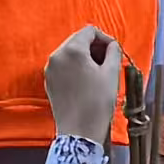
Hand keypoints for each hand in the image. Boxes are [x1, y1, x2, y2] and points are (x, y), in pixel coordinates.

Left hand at [42, 25, 127, 142]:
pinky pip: (63, 66)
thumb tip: (112, 45)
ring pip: (70, 53)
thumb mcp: (112, 73)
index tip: (114, 51)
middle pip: (78, 40)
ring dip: (85, 57)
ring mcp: (50, 69)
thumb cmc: (97, 102)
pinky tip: (86, 81)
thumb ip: (113, 52)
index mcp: (72, 50)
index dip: (105, 38)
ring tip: (99, 72)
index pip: (89, 31)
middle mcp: (56, 56)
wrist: (79, 132)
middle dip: (94, 47)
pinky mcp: (49, 82)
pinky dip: (75, 68)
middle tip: (109, 61)